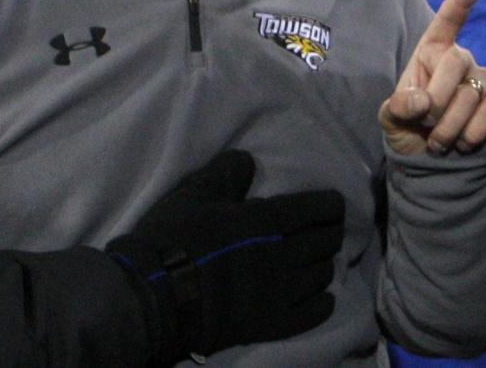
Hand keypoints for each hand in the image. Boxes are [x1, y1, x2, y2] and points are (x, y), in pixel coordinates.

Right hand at [106, 151, 344, 364]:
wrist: (151, 295)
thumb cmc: (172, 238)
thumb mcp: (196, 192)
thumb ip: (227, 172)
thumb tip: (249, 160)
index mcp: (265, 220)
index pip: (315, 209)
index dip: (331, 206)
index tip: (335, 205)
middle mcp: (280, 255)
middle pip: (324, 242)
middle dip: (332, 233)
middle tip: (330, 230)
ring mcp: (276, 293)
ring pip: (319, 276)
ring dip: (324, 265)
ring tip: (321, 261)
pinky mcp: (266, 324)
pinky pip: (308, 316)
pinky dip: (322, 305)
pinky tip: (325, 299)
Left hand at [379, 0, 485, 156]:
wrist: (436, 159)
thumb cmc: (411, 127)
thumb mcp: (392, 118)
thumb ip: (399, 107)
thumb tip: (423, 101)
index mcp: (430, 52)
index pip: (446, 22)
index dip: (460, 1)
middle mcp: (460, 58)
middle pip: (455, 62)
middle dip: (437, 102)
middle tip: (427, 126)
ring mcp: (483, 76)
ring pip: (470, 95)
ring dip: (450, 128)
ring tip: (440, 141)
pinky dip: (474, 132)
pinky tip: (464, 142)